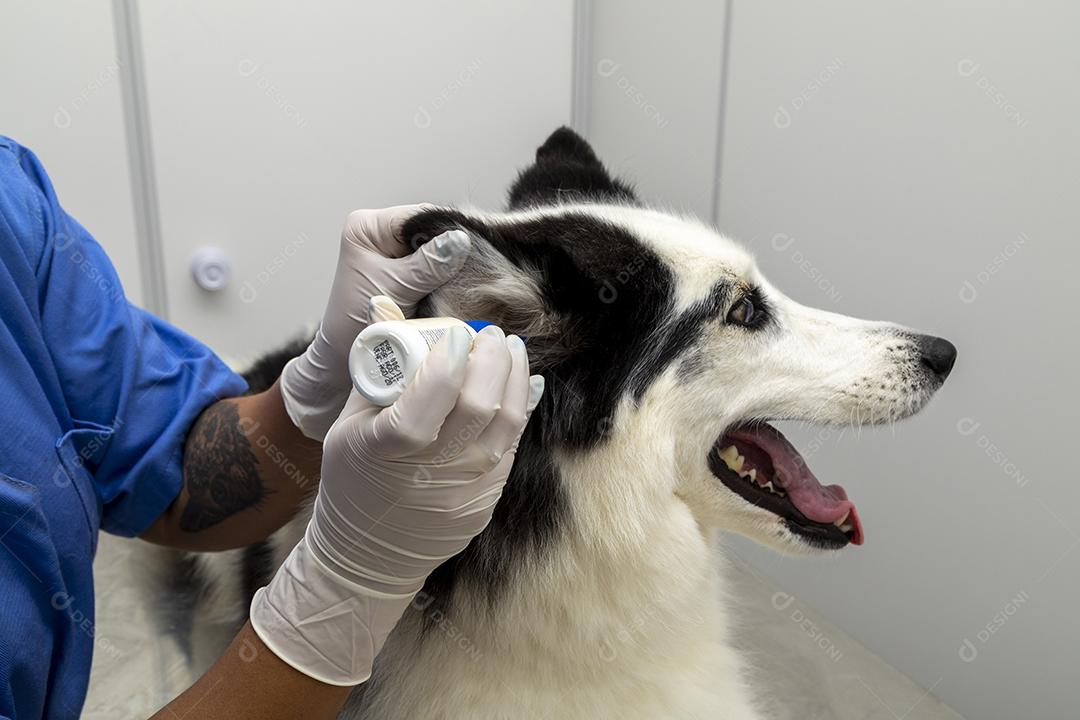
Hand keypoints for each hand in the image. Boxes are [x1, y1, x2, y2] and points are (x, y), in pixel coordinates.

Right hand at [251, 301, 543, 684]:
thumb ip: (375, 369)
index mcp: (385, 450)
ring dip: (514, 377)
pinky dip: (520, 409)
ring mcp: (465, 491)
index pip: (429, 399)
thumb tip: (385, 307)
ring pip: (506, 423)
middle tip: (491, 334)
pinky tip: (520, 382)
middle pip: (478, 406)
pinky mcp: (485, 502)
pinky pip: (511, 446)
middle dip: (492, 359)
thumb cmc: (352, 481)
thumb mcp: (346, 425)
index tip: (459, 332)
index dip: (450, 360)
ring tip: (511, 348)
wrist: (367, 557)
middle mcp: (431, 473)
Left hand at [280, 205, 470, 439]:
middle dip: (456, 248)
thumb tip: (462, 239)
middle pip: (432, 230)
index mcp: (368, 227)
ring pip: (439, 249)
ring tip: (480, 276)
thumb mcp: (395, 288)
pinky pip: (438, 268)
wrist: (347, 360)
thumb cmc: (356, 325)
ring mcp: (396, 253)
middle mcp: (382, 234)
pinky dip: (452, 278)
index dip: (450, 228)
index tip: (481, 244)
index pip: (420, 215)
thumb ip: (428, 264)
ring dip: (457, 264)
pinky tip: (468, 285)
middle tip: (485, 264)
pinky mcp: (409, 273)